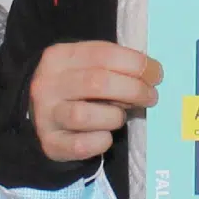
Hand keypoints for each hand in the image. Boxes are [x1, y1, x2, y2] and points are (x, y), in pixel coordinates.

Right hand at [30, 40, 162, 161]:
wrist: (41, 116)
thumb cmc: (76, 87)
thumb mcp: (87, 66)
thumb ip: (113, 65)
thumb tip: (151, 73)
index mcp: (59, 57)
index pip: (103, 54)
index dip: (136, 64)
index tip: (157, 74)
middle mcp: (47, 84)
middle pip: (98, 83)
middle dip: (133, 90)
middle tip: (150, 97)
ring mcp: (46, 115)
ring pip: (85, 115)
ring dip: (114, 116)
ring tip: (120, 116)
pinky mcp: (51, 143)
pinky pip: (83, 145)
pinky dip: (101, 141)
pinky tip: (105, 136)